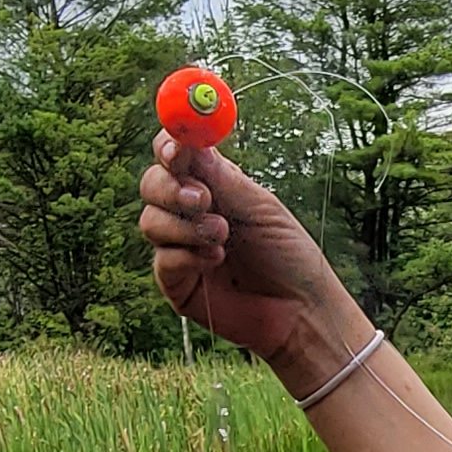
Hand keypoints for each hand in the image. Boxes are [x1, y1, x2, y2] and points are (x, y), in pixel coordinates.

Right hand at [138, 135, 349, 372]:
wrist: (301, 310)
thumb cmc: (289, 254)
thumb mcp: (260, 207)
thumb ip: (222, 178)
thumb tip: (189, 142)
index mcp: (213, 185)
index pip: (174, 155)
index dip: (168, 146)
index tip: (175, 150)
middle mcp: (190, 212)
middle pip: (151, 183)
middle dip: (171, 188)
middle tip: (202, 200)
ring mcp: (180, 247)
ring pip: (150, 220)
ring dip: (186, 227)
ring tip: (223, 237)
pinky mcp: (176, 282)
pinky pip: (162, 259)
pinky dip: (187, 256)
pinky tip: (216, 262)